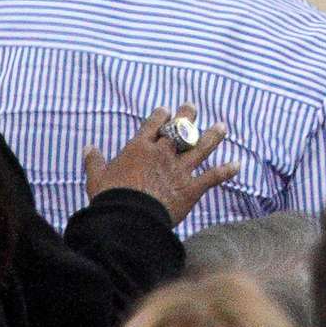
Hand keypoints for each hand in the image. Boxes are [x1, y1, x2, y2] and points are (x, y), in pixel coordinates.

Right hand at [83, 106, 238, 222]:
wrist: (128, 219)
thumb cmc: (110, 198)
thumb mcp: (96, 178)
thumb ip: (94, 161)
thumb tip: (88, 148)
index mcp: (139, 149)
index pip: (152, 124)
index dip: (160, 115)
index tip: (165, 110)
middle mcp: (162, 154)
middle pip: (178, 130)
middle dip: (187, 116)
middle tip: (192, 107)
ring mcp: (178, 170)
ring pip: (200, 148)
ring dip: (212, 136)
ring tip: (221, 127)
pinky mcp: (191, 188)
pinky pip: (212, 177)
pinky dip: (226, 171)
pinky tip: (237, 165)